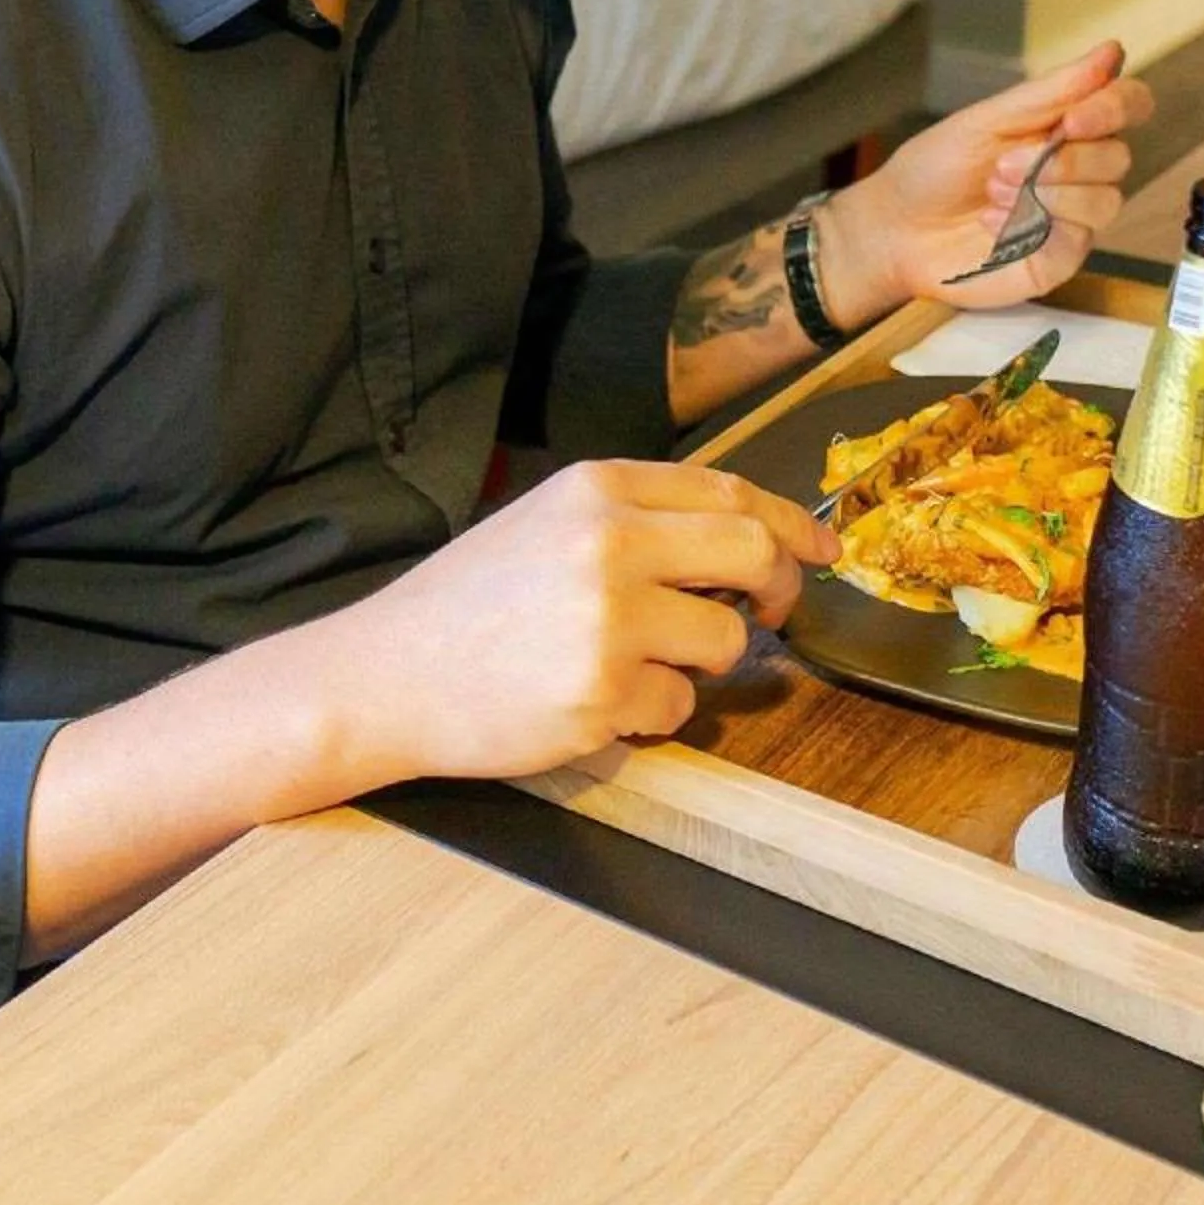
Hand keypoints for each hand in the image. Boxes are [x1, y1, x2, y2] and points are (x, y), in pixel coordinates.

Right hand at [327, 459, 837, 780]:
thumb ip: (637, 521)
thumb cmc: (468, 605)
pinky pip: (678, 709)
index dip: (792, 524)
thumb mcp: (546, 525)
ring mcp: (607, 618)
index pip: (731, 492)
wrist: (383, 673)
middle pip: (754, 553)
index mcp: (596, 489)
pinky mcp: (601, 691)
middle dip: (780, 589)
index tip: (821, 551)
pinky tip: (590, 702)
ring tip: (632, 666)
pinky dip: (651, 715)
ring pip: (725, 640)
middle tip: (771, 615)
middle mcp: (607, 541)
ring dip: (699, 664)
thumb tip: (746, 545)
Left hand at [821, 42, 1154, 315]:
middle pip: (1119, 155)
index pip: (1127, 106)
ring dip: (1049, 192)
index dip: (1116, 107)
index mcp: (1063, 127)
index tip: (1075, 119)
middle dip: (1064, 159)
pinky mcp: (1061, 257)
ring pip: (1108, 199)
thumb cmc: (934, 170)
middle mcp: (1078, 170)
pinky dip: (1035, 225)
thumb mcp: (986, 120)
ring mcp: (1073, 215)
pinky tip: (993, 223)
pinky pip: (1080, 237)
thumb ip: (1051, 91)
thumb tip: (1112, 52)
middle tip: (1003, 165)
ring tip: (994, 192)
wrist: (894, 229)